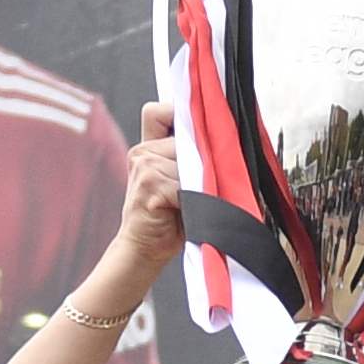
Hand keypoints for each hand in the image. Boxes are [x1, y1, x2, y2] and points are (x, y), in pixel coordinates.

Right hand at [101, 105, 187, 293]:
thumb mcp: (177, 182)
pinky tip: (186, 209)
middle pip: (185, 138)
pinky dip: (194, 197)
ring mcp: (144, 166)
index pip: (158, 112)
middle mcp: (142, 152)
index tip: (195, 130)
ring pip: (189, 160)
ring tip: (193, 199)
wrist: (142, 250)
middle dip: (201, 157)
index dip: (176, 114)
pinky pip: (185, 182)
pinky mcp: (150, 183)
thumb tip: (221, 141)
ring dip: (198, 180)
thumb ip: (187, 159)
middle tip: (203, 180)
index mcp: (147, 148)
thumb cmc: (166, 219)